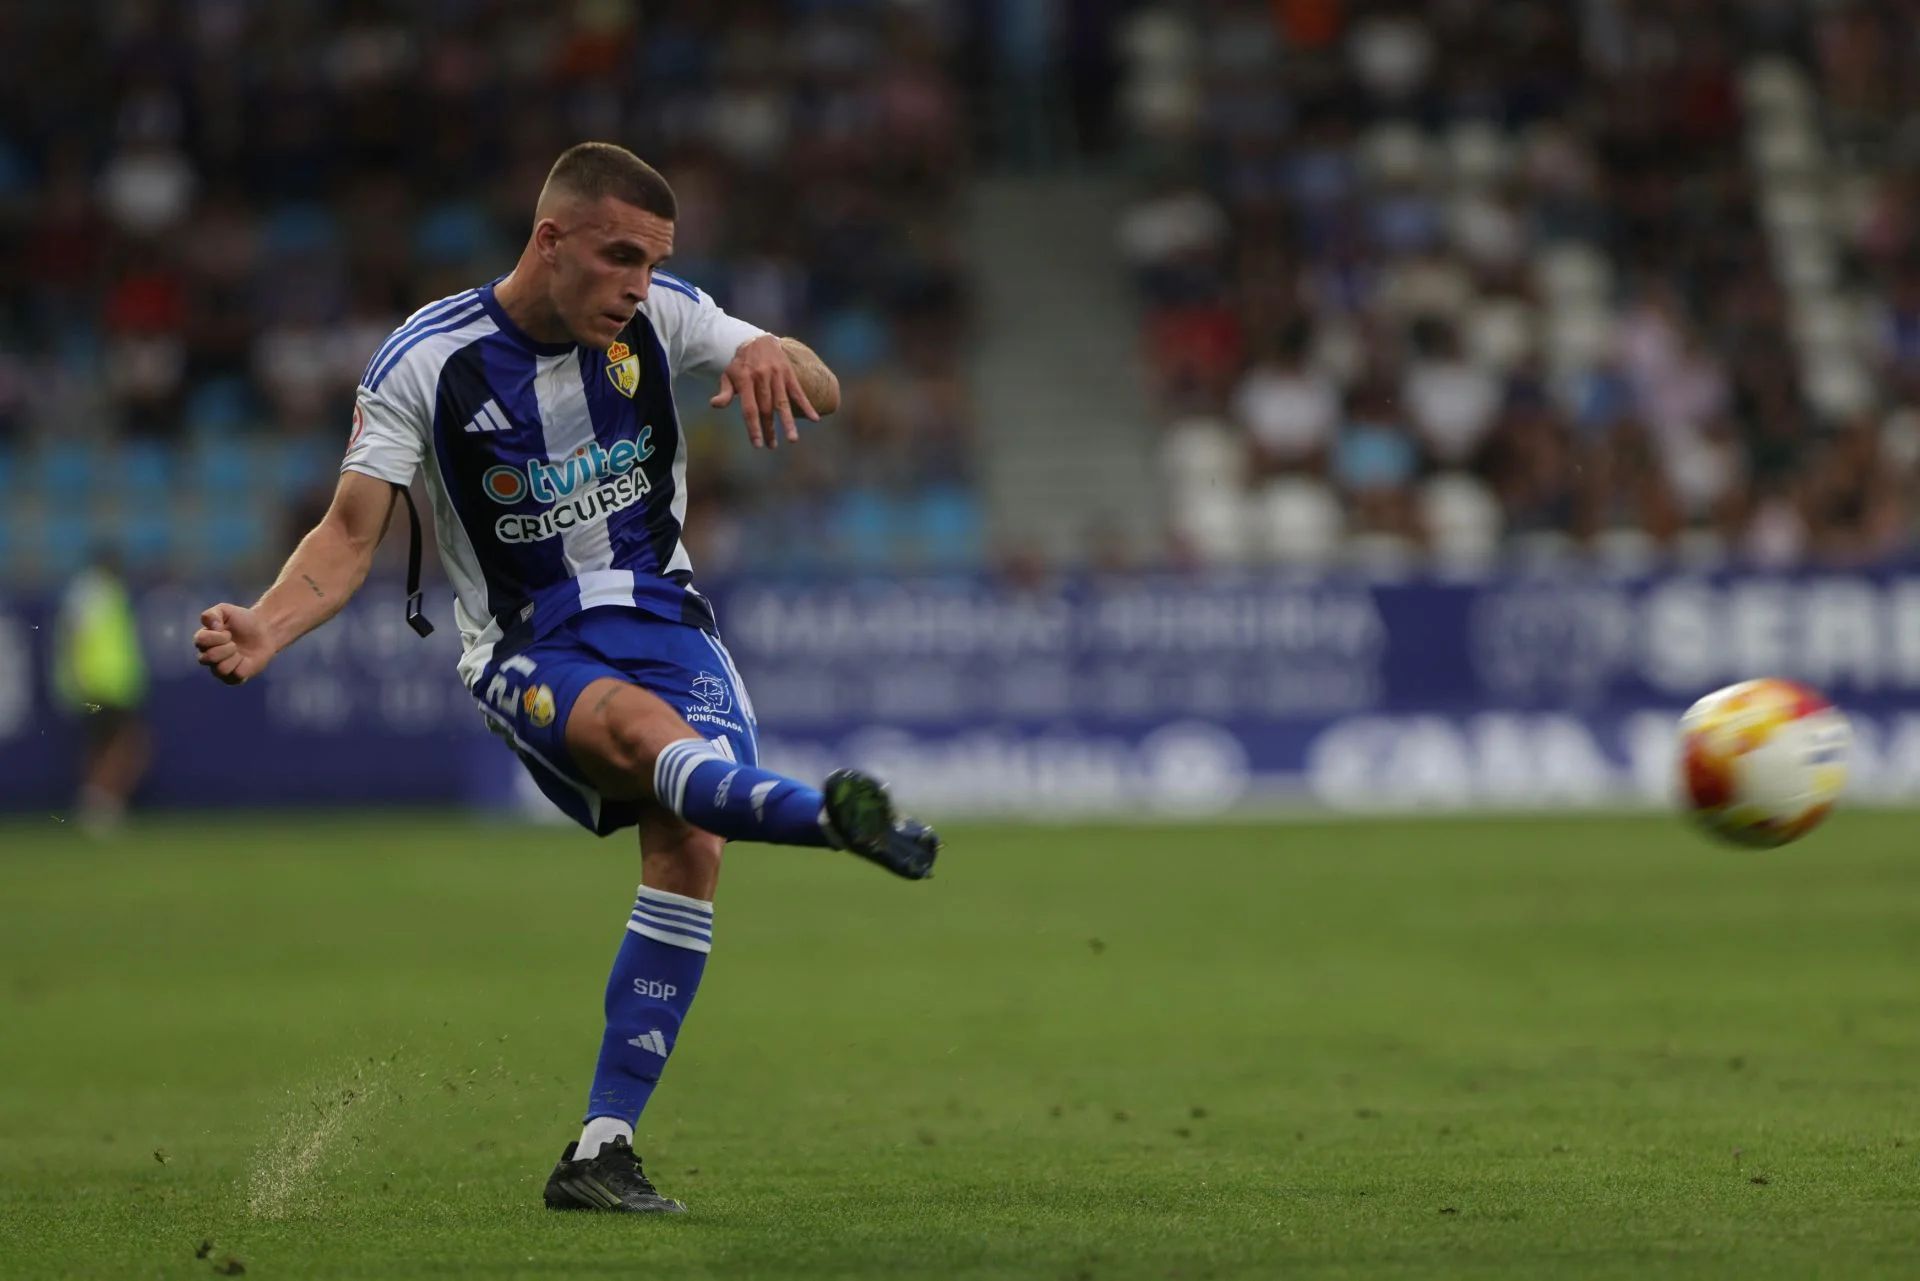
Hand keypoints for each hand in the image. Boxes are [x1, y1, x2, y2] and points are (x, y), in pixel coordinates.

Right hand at [194, 604, 276, 685]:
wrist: (265, 630)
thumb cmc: (243, 620)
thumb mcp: (225, 610)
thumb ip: (211, 614)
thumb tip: (212, 626)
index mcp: (204, 641)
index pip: (199, 641)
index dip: (215, 636)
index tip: (227, 631)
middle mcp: (209, 656)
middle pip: (206, 658)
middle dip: (224, 648)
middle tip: (234, 643)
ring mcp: (220, 668)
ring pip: (220, 670)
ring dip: (233, 657)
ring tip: (239, 651)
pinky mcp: (235, 677)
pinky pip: (236, 676)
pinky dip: (243, 665)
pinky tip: (245, 659)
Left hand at [710, 334, 818, 448]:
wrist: (758, 340)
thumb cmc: (741, 363)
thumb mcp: (729, 374)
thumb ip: (724, 391)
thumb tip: (715, 404)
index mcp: (745, 379)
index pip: (749, 408)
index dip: (754, 428)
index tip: (757, 444)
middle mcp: (761, 377)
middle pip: (766, 409)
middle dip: (769, 429)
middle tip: (772, 446)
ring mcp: (776, 375)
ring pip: (783, 402)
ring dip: (788, 422)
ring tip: (792, 439)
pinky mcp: (788, 373)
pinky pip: (798, 391)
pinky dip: (806, 405)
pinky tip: (814, 419)